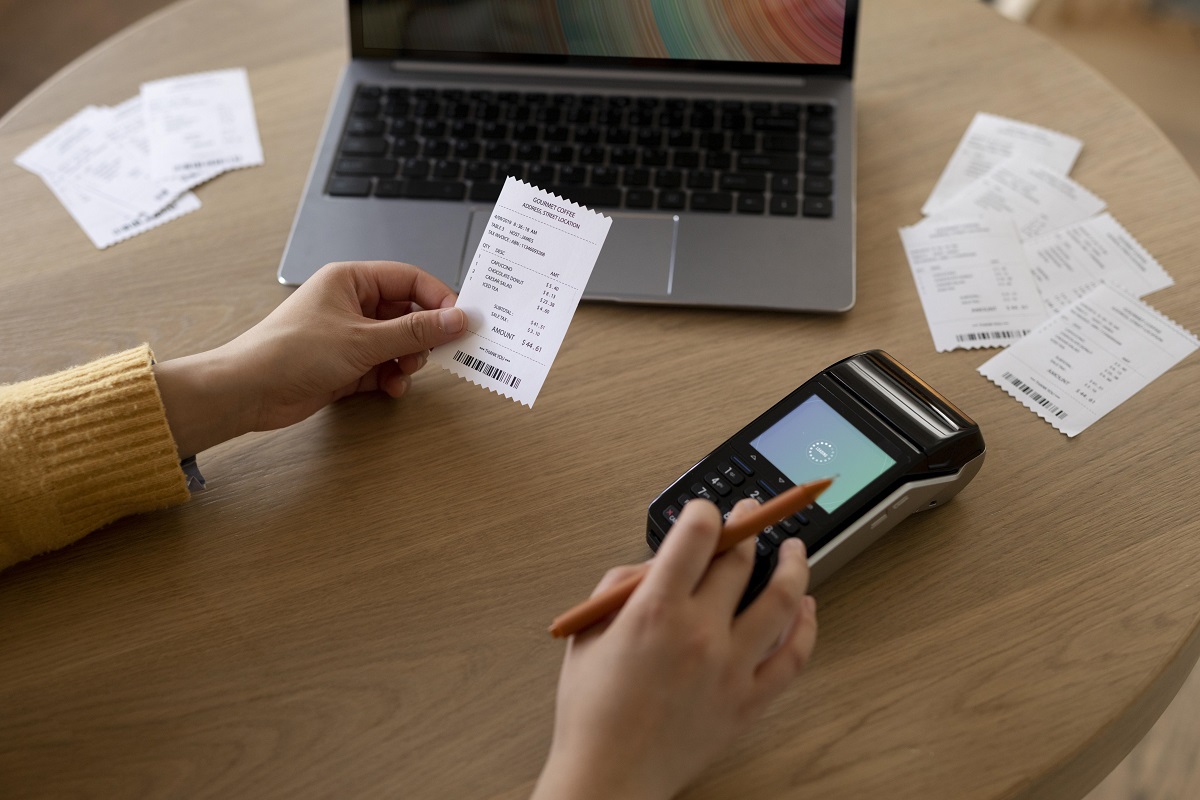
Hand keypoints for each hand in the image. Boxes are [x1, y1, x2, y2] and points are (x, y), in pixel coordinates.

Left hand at [153, 261, 465, 457]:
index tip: (461, 321)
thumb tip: (458, 319)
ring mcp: (347, 335)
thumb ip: (416, 331)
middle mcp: (350, 303)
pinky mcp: (344, 364)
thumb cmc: (292, 352)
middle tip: (436, 353)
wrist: (248, 391)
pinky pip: (382, 366)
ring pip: (397, 343)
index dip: (438, 298)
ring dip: (407, 361)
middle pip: (406, 313)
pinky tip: (390, 388)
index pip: (409, 279)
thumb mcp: (365, 340)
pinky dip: (391, 377)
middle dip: (422, 336)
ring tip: (404, 373)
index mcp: (351, 280)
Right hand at [532, 499, 818, 799]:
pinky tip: (806, 606)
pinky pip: (793, 657)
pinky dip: (806, 626)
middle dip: (747, 525)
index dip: (705, 511)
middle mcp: (699, 632)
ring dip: (793, 565)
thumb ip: (621, 586)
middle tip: (750, 514)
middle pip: (740, 560)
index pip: (696, 534)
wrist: (609, 776)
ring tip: (793, 549)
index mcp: (655, 610)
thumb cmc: (591, 710)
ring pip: (782, 600)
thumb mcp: (588, 631)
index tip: (707, 511)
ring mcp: (731, 668)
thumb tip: (659, 562)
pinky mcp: (749, 701)